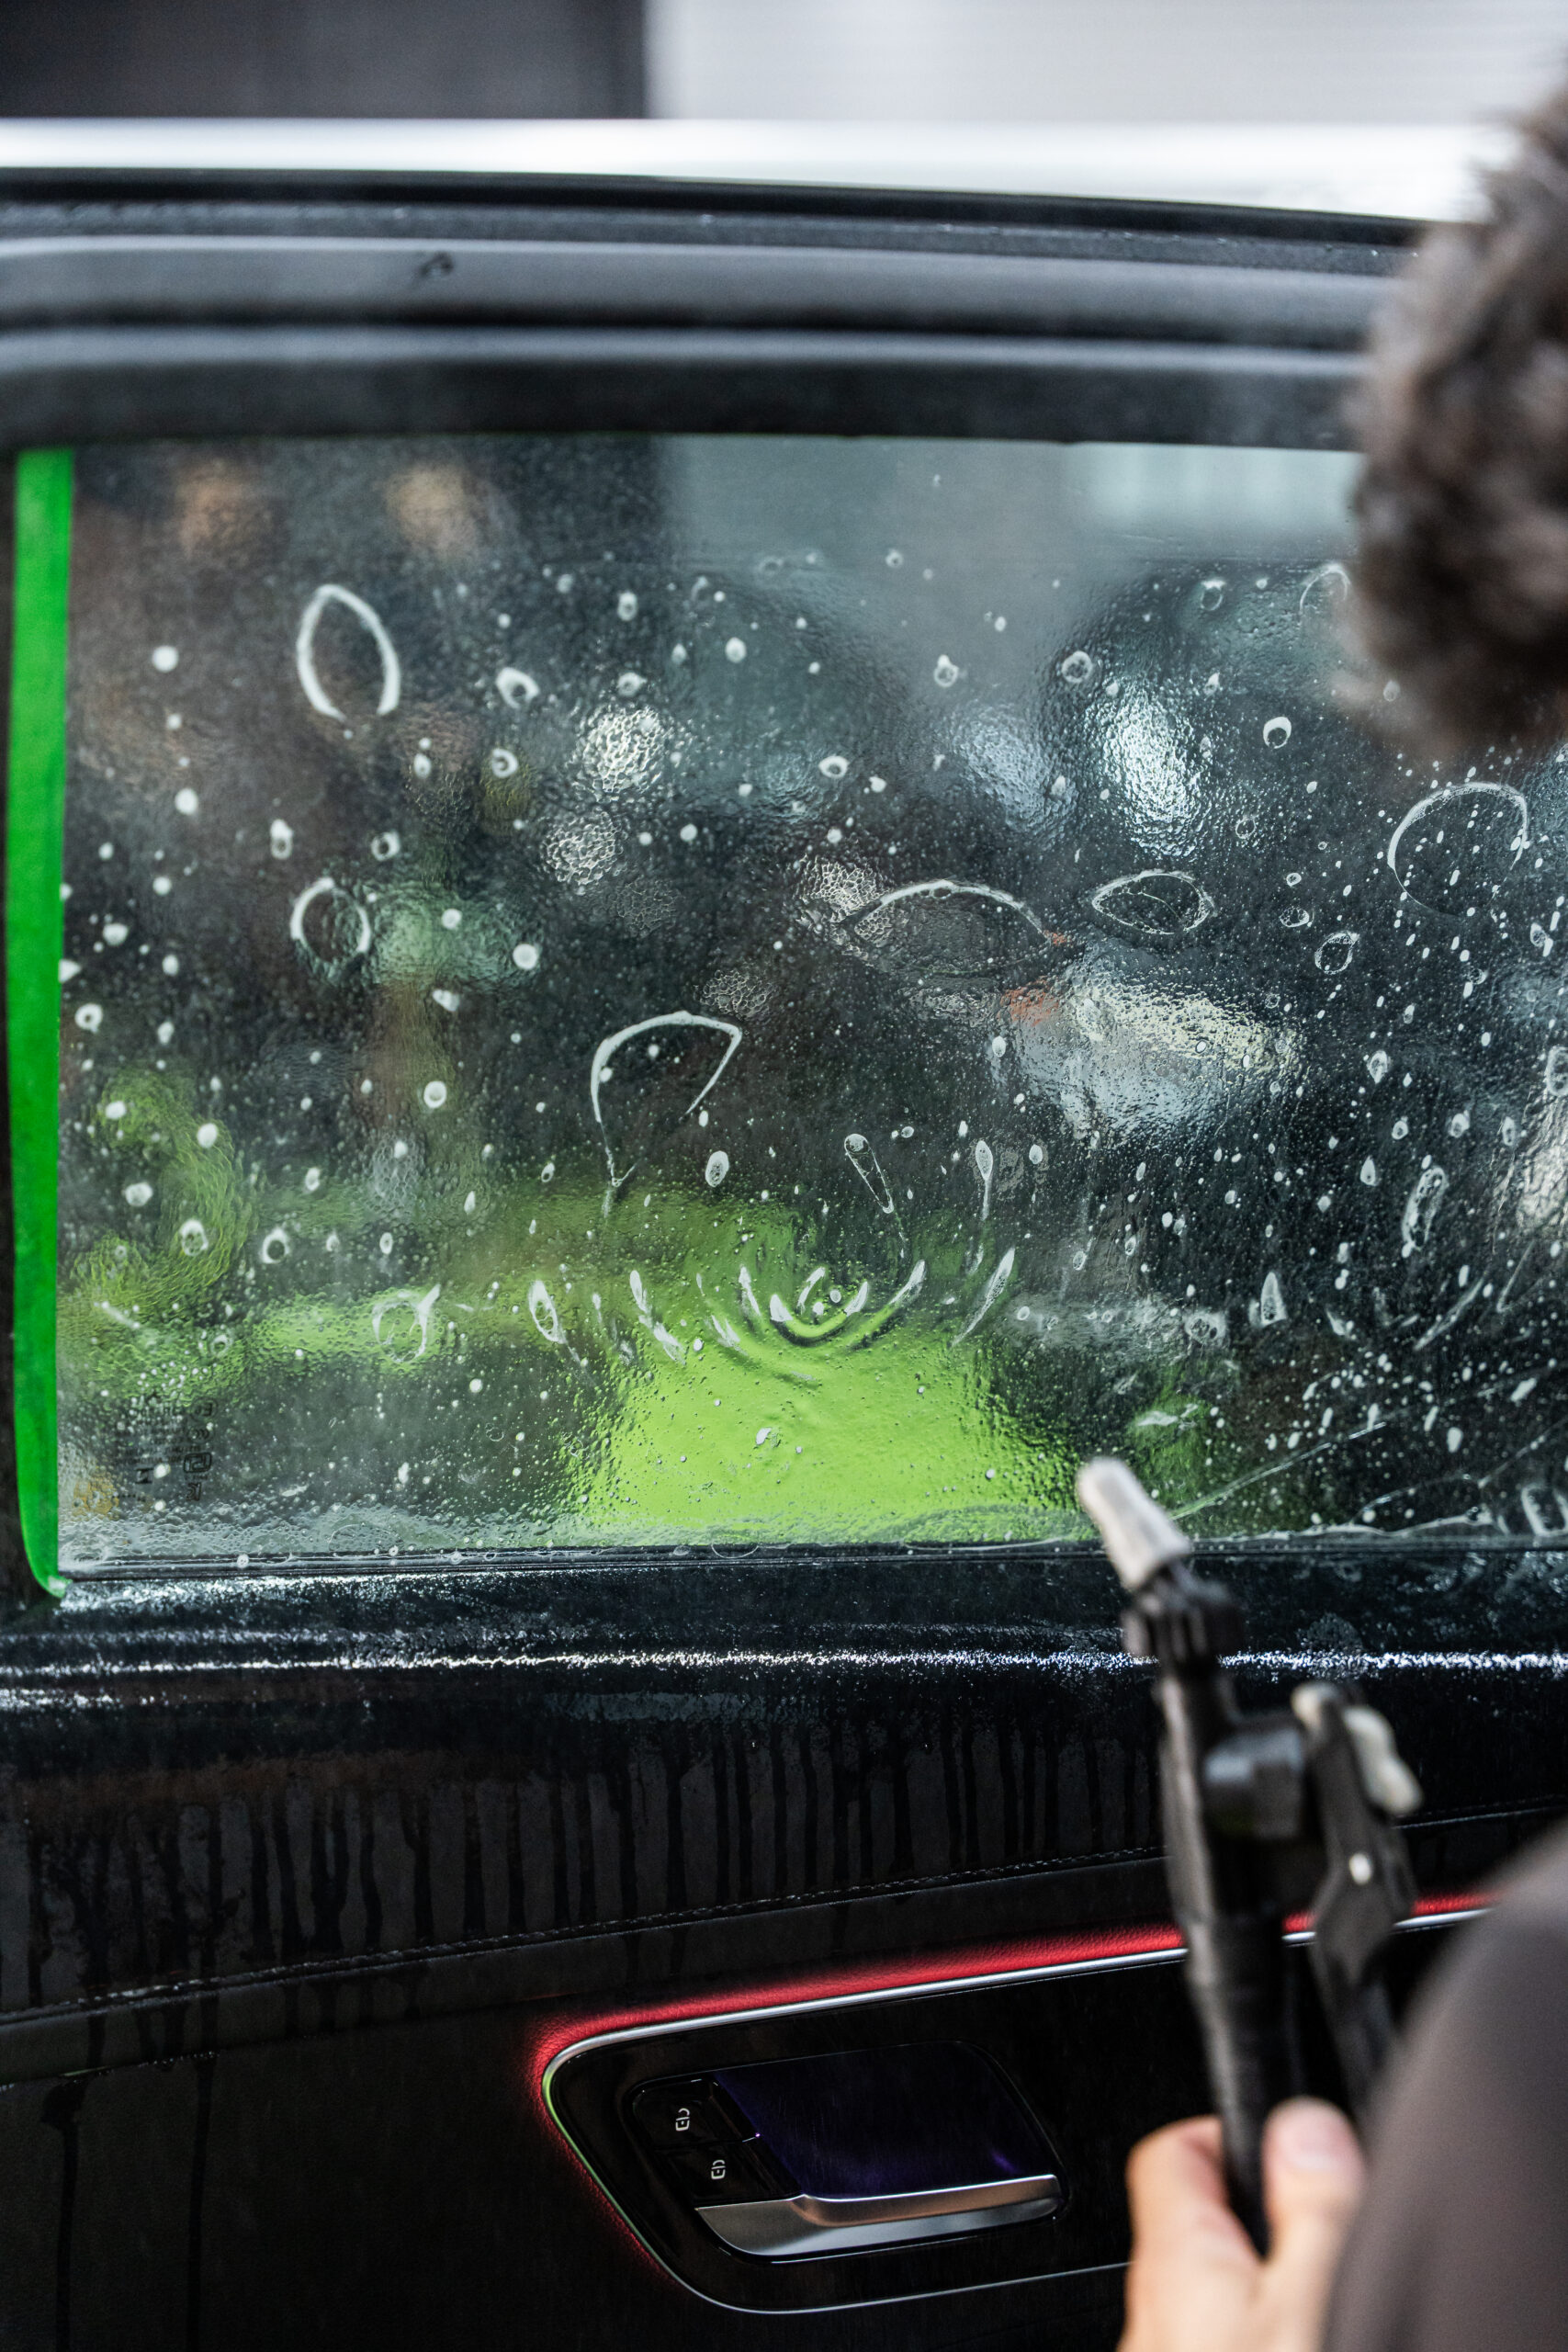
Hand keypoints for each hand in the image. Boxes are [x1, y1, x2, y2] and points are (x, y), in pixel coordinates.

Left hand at [1119, 2100, 1364, 2351]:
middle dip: (1259, 2212)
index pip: (1171, 2149)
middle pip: (1194, 2219)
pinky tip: (1298, 2336)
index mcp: (1176, 2258)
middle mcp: (1153, 2306)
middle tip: (1321, 2226)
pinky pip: (1216, 2331)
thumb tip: (1306, 2124)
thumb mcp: (1310, 2303)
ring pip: (1209, 2284)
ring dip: (1260, 2274)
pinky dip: (1256, 2321)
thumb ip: (1311, 2212)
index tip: (1286, 2143)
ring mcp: (1165, 2348)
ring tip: (1320, 2289)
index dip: (1229, 2130)